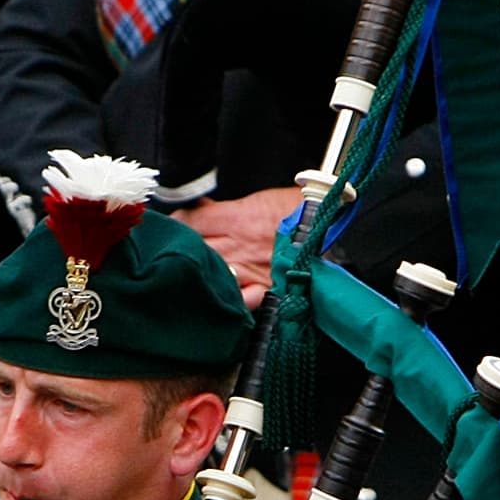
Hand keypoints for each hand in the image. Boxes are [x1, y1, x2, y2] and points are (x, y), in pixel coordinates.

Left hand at [176, 188, 299, 307]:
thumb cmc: (296, 208)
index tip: (170, 227)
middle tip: (172, 253)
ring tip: (187, 276)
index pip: (189, 222)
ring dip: (197, 275)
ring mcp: (249, 270)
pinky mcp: (265, 288)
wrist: (329, 223)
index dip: (174, 224)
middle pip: (193, 250)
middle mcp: (238, 246)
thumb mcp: (255, 199)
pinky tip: (217, 298)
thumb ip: (222, 209)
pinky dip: (228, 300)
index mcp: (235, 218)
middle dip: (179, 251)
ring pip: (210, 275)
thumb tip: (198, 210)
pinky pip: (240, 300)